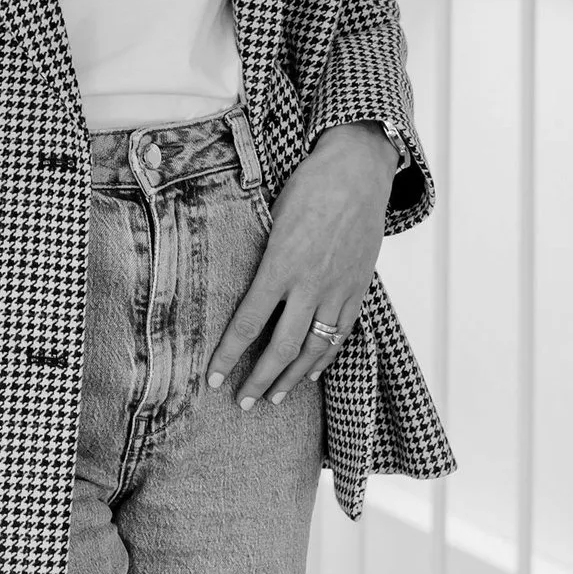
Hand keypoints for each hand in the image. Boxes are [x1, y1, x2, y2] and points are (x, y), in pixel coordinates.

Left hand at [207, 121, 394, 407]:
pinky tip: (311, 372)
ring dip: (293, 377)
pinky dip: (326, 356)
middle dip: (260, 379)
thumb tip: (243, 285)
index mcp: (281, 264)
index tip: (213, 379)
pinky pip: (342, 332)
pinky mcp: (358, 288)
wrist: (359, 171)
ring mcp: (338, 288)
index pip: (249, 322)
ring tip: (275, 397)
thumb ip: (263, 257)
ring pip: (315, 347)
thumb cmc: (309, 186)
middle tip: (243, 402)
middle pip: (282, 346)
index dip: (229, 355)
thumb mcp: (272, 216)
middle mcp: (310, 283)